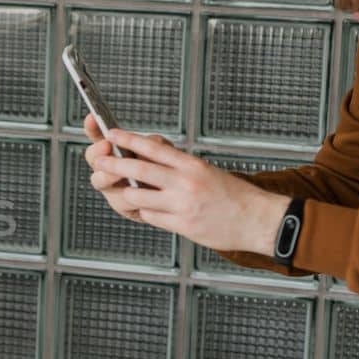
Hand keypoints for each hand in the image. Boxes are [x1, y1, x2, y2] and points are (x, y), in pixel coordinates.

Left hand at [82, 119, 288, 255]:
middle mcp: (186, 182)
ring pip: (139, 196)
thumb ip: (177, 168)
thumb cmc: (232, 195)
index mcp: (191, 165)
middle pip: (139, 170)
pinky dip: (144, 212)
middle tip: (100, 161)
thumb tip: (147, 160)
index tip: (111, 134)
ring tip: (122, 190)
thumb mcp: (206, 172)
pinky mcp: (182, 225)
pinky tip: (145, 210)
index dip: (129, 140)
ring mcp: (182, 204)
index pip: (154, 148)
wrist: (258, 219)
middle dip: (114, 165)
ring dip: (126, 194)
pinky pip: (150, 217)